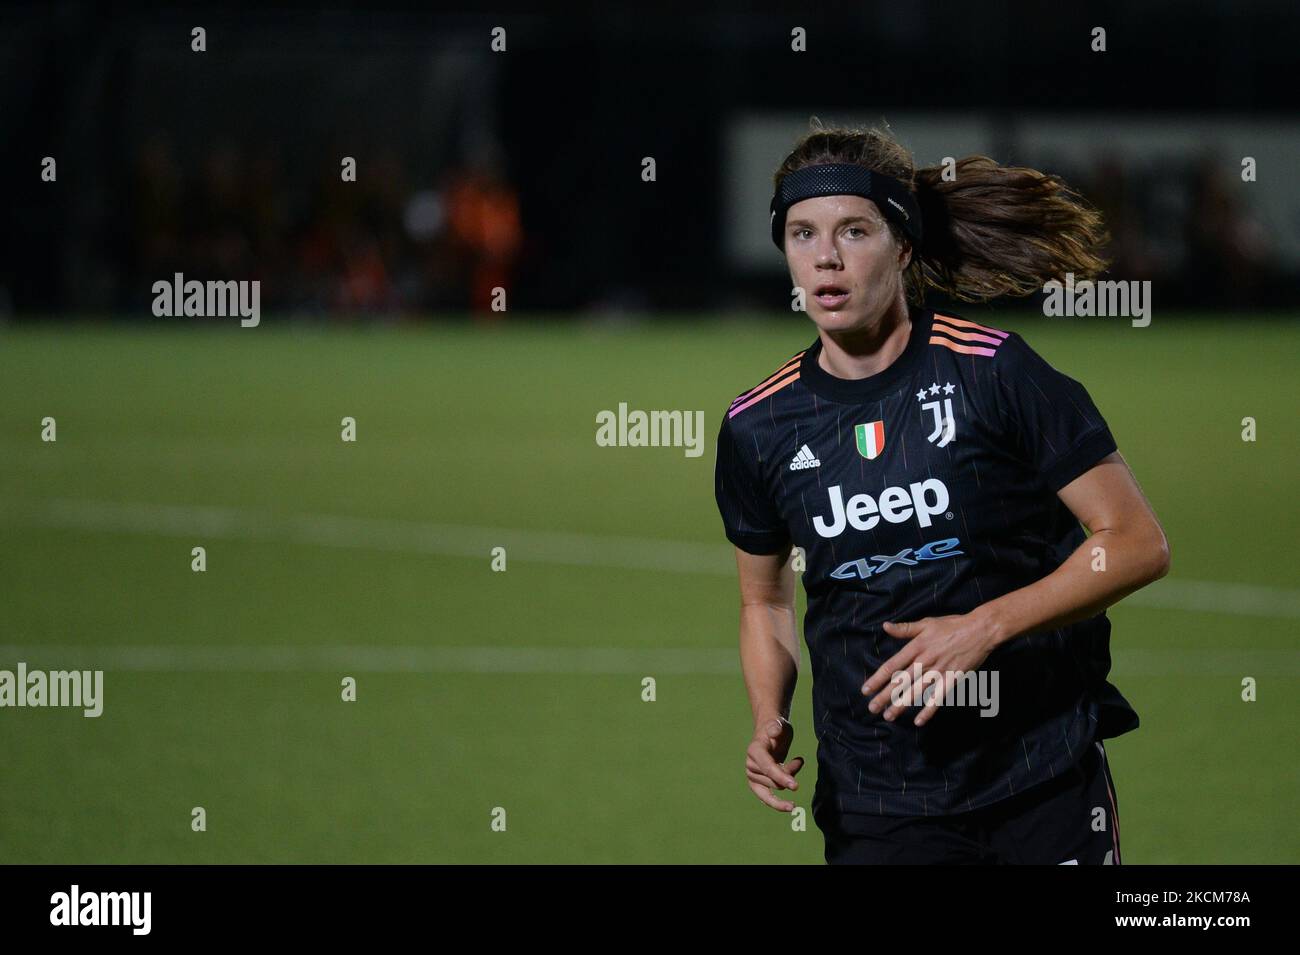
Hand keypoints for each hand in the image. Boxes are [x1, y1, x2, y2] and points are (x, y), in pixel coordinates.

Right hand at [745, 716, 804, 811]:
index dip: (781, 776)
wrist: (770, 735)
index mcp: (754, 750)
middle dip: (790, 774)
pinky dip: (779, 804)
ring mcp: (753, 777)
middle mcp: (750, 765)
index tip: (795, 786)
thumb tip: (775, 731)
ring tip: (795, 763)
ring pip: (777, 788)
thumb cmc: (776, 729)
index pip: (768, 767)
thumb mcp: (778, 724)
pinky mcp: (757, 785)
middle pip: (774, 780)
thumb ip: (776, 727)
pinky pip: (767, 800)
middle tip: (798, 760)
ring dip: (789, 779)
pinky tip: (791, 805)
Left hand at [860, 613, 999, 726]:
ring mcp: (939, 671)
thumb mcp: (926, 623)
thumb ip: (905, 629)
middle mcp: (925, 661)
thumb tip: (885, 626)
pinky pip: (938, 698)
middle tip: (872, 709)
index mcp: (916, 647)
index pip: (892, 666)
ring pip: (916, 691)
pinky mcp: (953, 679)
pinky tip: (919, 721)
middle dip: (885, 696)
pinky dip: (928, 710)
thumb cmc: (952, 625)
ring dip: (901, 704)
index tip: (866, 690)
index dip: (878, 678)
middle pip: (901, 681)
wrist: (980, 630)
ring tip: (888, 716)